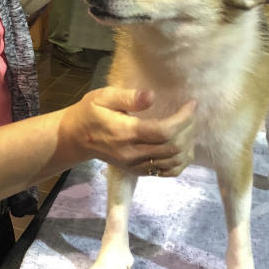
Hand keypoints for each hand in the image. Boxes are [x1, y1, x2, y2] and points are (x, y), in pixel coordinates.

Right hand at [59, 89, 195, 175]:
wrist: (76, 138)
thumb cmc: (90, 113)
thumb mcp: (103, 97)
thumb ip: (127, 97)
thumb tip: (151, 96)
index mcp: (125, 132)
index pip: (164, 131)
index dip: (183, 119)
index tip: (191, 104)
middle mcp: (132, 153)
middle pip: (173, 147)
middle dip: (189, 129)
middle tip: (191, 114)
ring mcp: (135, 165)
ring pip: (174, 162)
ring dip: (188, 145)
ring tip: (189, 128)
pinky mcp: (138, 171)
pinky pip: (167, 172)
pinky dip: (181, 161)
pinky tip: (183, 147)